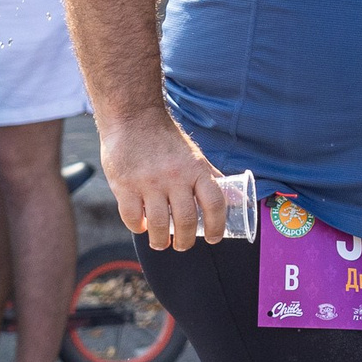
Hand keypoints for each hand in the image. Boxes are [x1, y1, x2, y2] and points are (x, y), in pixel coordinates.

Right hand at [99, 112, 228, 251]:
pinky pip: (133, 218)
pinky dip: (138, 228)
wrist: (133, 116)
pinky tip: (142, 226)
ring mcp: (149, 182)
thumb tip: (237, 198)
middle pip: (187, 220)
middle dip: (186, 241)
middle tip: (183, 245)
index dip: (218, 226)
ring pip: (160, 225)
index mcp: (196, 169)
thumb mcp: (194, 156)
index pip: (215, 203)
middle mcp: (175, 176)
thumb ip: (210, 177)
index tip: (214, 239)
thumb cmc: (166, 140)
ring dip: (162, 241)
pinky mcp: (124, 185)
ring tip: (161, 243)